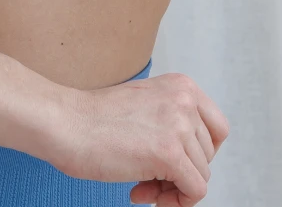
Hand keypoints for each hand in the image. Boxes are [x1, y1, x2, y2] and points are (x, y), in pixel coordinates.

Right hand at [47, 73, 229, 205]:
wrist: (64, 123)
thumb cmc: (92, 118)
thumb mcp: (145, 104)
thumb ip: (171, 120)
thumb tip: (192, 161)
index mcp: (180, 85)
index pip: (217, 128)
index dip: (199, 152)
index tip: (176, 162)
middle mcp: (184, 100)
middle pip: (208, 155)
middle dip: (180, 172)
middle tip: (149, 179)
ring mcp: (178, 126)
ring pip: (201, 175)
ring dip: (171, 188)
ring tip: (139, 185)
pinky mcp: (169, 154)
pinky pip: (194, 192)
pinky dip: (174, 202)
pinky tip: (140, 195)